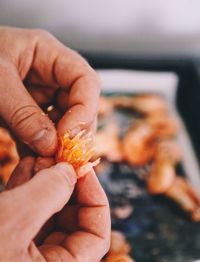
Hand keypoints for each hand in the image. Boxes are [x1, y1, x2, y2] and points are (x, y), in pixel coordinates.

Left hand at [0, 26, 99, 156]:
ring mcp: (40, 97)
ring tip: (47, 162)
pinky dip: (40, 150)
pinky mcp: (29, 114)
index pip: (85, 80)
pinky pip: (42, 134)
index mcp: (48, 54)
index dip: (85, 109)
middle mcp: (50, 76)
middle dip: (73, 133)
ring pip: (63, 124)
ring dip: (57, 146)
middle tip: (62, 156)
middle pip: (79, 106)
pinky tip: (35, 162)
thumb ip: (23, 113)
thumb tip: (49, 145)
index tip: (70, 136)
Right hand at [0, 157, 109, 261]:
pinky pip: (27, 208)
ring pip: (49, 210)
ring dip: (49, 180)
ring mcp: (22, 250)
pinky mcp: (5, 236)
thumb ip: (46, 195)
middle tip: (63, 156)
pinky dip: (29, 184)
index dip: (96, 200)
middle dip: (69, 185)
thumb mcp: (9, 223)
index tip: (84, 170)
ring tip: (45, 153)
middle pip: (73, 220)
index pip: (96, 238)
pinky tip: (29, 162)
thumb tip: (70, 171)